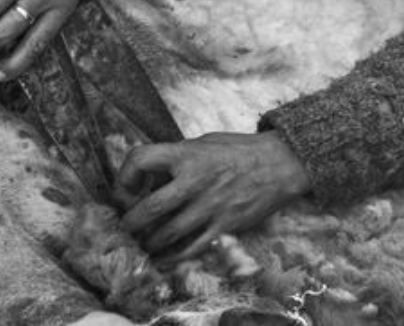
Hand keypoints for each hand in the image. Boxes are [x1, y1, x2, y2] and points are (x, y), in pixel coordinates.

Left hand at [116, 132, 311, 257]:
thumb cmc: (238, 151)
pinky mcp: (224, 226)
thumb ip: (176, 158)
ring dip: (149, 242)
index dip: (124, 175)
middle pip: (149, 208)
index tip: (124, 188)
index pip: (140, 159)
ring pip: (166, 234)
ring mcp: (209, 206)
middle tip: (126, 226)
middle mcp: (194, 181)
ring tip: (143, 243)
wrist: (279, 165)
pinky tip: (163, 258)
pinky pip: (191, 248)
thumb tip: (149, 177)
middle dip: (130, 222)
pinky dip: (172, 257)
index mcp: (186, 155)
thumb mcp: (203, 144)